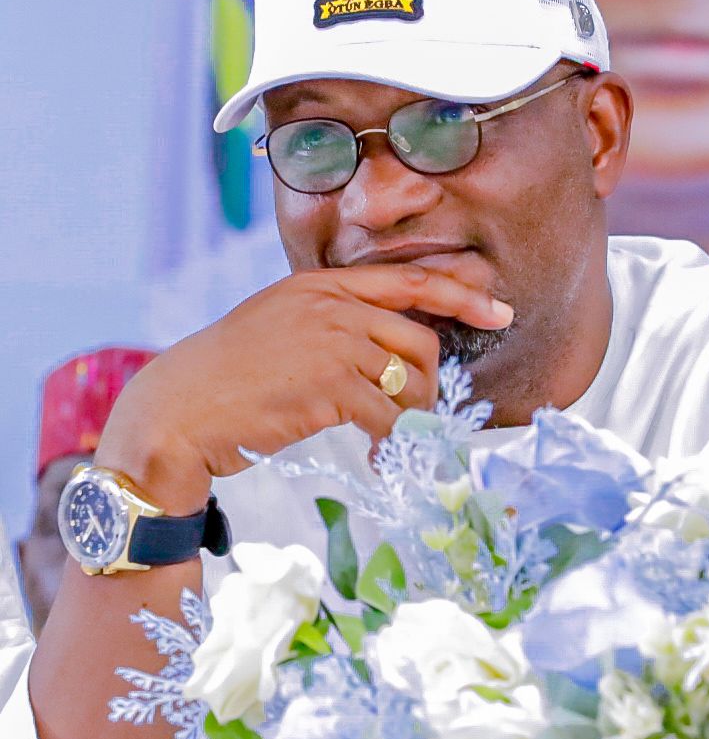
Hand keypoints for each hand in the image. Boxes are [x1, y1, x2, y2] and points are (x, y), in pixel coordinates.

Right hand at [95, 264, 512, 513]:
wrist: (178, 410)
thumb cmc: (226, 376)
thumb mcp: (278, 324)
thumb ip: (329, 321)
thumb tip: (386, 348)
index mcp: (320, 284)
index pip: (409, 280)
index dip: (462, 293)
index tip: (499, 310)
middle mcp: (331, 304)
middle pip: (419, 338)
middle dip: (428, 383)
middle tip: (416, 414)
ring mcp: (331, 342)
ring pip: (410, 379)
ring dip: (412, 416)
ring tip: (391, 438)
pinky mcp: (329, 386)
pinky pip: (390, 416)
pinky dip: (395, 443)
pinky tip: (380, 458)